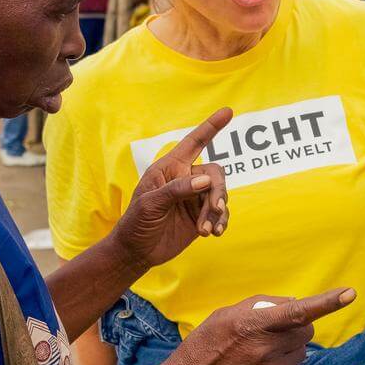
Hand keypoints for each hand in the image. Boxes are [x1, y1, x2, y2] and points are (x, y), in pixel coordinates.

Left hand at [112, 108, 231, 268]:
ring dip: (217, 212)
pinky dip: (221, 222)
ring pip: (220, 195)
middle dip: (218, 191)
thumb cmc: (136, 222)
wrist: (136, 252)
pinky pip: (221, 213)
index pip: (194, 142)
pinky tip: (213, 233)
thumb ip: (177, 190)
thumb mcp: (150, 204)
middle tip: (216, 210)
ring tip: (207, 230)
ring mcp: (195, 198)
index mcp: (170, 168)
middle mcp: (185, 179)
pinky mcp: (201, 216)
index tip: (228, 111)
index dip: (211, 127)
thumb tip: (205, 181)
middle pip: (215, 173)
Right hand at [161, 288, 356, 364]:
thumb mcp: (227, 314)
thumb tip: (295, 304)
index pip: (298, 312)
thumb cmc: (205, 345)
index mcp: (253, 325)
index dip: (326, 302)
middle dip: (298, 327)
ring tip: (259, 353)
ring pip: (301, 353)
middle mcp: (265, 350)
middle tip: (273, 330)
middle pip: (305, 332)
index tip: (350, 293)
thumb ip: (262, 305)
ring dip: (289, 347)